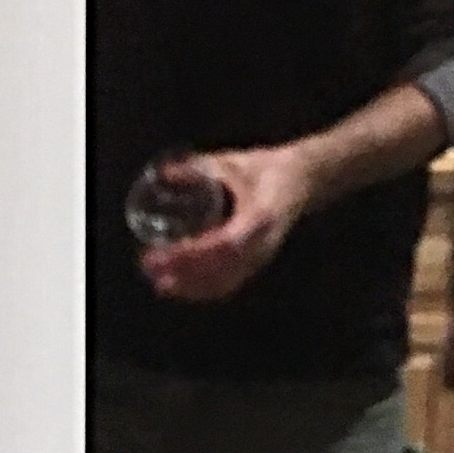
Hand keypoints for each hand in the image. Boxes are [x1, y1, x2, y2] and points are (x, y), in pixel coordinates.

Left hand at [140, 145, 313, 303]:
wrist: (302, 180)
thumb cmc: (267, 169)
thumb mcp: (233, 163)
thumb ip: (198, 168)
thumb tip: (164, 173)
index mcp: (260, 218)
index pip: (224, 244)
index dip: (192, 253)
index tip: (162, 252)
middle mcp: (263, 244)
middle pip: (221, 271)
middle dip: (184, 274)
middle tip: (151, 267)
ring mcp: (261, 257)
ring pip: (225, 283)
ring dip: (191, 287)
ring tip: (160, 283)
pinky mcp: (257, 264)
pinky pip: (230, 284)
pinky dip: (204, 289)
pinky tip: (181, 288)